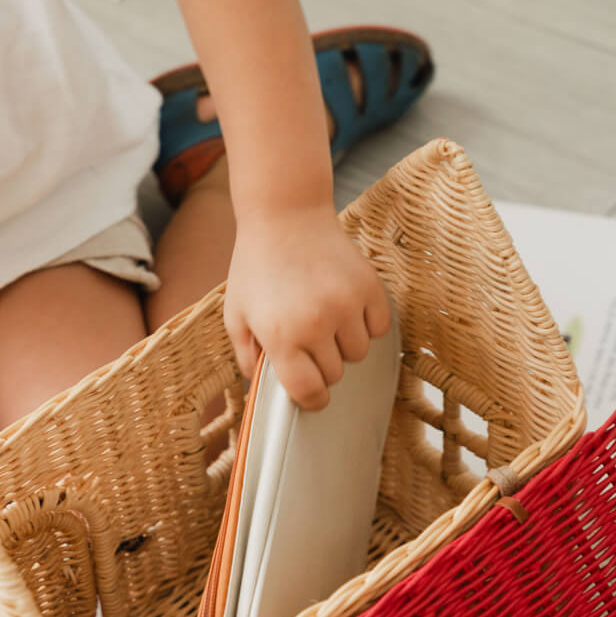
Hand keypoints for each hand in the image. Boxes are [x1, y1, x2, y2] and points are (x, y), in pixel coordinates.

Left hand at [224, 203, 390, 409]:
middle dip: (322, 367)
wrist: (285, 216)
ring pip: (359, 354)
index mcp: (282, 336)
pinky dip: (366, 326)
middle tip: (308, 346)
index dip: (311, 400)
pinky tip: (345, 310)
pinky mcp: (369, 286)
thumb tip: (263, 387)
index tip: (311, 397)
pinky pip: (379, 328)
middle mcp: (317, 324)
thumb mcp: (236, 316)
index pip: (308, 391)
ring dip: (344, 347)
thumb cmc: (256, 268)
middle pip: (335, 374)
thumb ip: (247, 357)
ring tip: (325, 324)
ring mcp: (347, 304)